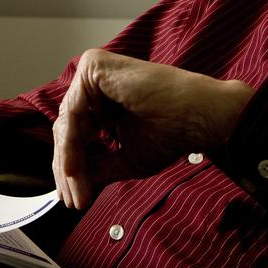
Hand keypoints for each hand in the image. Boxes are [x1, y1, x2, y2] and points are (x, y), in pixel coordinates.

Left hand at [52, 49, 253, 209]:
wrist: (199, 118)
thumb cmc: (171, 133)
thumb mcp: (125, 157)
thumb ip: (97, 168)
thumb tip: (71, 188)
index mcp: (102, 97)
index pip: (76, 133)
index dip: (72, 168)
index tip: (74, 199)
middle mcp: (94, 80)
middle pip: (68, 129)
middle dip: (68, 170)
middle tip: (71, 201)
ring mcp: (93, 70)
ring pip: (68, 124)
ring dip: (69, 164)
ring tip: (77, 193)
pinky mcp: (94, 67)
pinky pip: (74, 112)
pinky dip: (72, 145)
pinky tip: (75, 171)